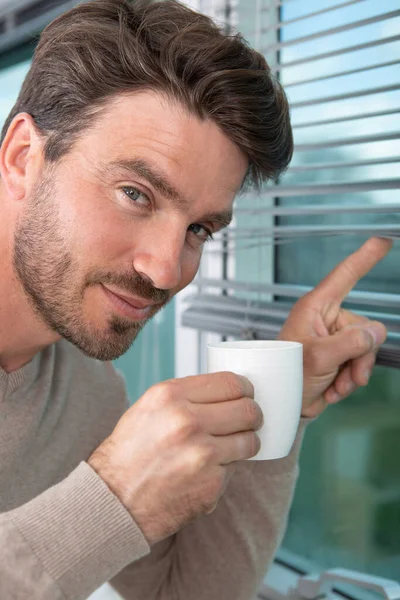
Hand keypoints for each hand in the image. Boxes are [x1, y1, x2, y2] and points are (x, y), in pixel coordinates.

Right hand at [88, 372, 261, 545]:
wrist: (113, 500)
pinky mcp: (211, 484)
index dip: (245, 389)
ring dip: (245, 443)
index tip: (246, 395)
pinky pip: (236, 469)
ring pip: (251, 440)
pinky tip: (206, 471)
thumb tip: (227, 389)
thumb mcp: (149, 407)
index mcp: (171, 396)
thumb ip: (186, 395)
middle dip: (252, 415)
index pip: (231, 382)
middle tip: (246, 421)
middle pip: (249, 409)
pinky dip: (226, 470)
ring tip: (230, 446)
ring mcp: (202, 455)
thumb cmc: (130, 452)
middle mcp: (187, 421)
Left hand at [278, 237, 392, 417]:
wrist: (282, 404)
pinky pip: (360, 363)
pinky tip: (333, 389)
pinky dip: (350, 380)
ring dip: (355, 372)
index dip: (365, 258)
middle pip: (365, 326)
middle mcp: (325, 319)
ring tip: (336, 385)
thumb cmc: (286, 375)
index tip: (383, 241)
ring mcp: (332, 339)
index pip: (344, 276)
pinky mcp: (337, 357)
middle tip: (345, 374)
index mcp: (315, 308)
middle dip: (360, 356)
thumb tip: (376, 332)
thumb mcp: (319, 357)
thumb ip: (351, 342)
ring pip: (366, 348)